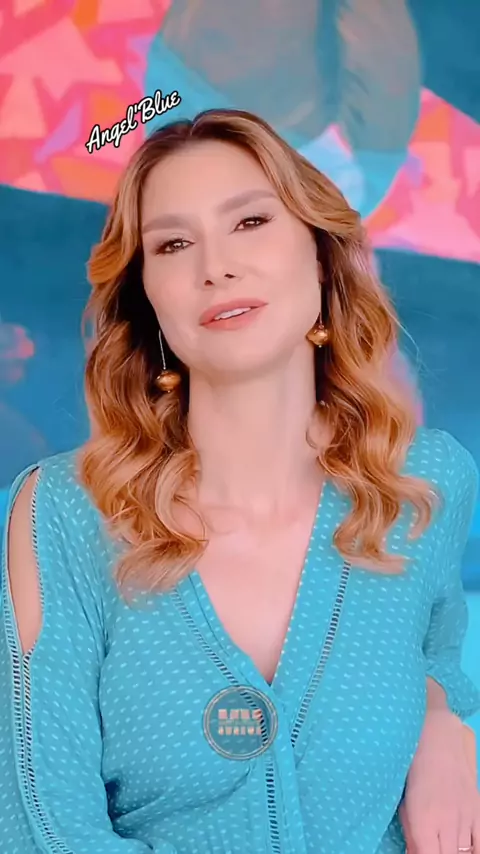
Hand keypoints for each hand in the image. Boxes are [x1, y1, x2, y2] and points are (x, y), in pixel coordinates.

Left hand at [400, 711, 479, 852]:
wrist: (437, 737)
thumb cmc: (412, 767)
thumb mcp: (404, 800)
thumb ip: (410, 832)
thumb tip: (413, 853)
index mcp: (424, 821)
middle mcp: (447, 823)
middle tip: (430, 846)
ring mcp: (465, 817)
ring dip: (453, 852)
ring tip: (443, 844)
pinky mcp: (477, 809)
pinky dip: (473, 851)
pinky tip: (463, 850)